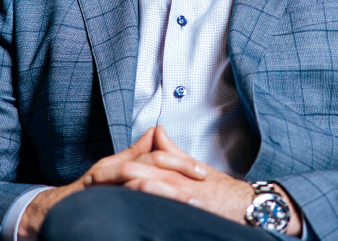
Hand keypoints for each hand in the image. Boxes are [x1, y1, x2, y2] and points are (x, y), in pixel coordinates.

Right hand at [18, 127, 199, 238]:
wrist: (57, 210)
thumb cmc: (88, 191)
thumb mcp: (113, 167)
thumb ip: (135, 152)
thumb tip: (156, 132)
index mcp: (119, 163)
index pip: (155, 156)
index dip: (180, 162)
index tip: (202, 171)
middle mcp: (111, 171)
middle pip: (148, 165)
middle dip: (177, 171)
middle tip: (201, 180)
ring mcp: (105, 187)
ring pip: (137, 184)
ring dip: (164, 191)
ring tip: (186, 199)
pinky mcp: (101, 202)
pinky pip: (125, 202)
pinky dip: (143, 205)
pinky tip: (161, 213)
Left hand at [106, 127, 304, 236]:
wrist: (247, 205)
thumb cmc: (222, 191)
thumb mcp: (194, 168)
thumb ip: (173, 151)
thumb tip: (157, 133)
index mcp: (174, 168)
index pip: (141, 161)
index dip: (118, 166)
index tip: (97, 171)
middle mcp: (175, 176)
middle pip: (139, 168)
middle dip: (113, 174)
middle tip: (90, 178)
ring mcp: (180, 190)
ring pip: (146, 181)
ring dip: (122, 183)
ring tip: (101, 187)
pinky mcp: (188, 203)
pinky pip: (162, 197)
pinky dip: (144, 195)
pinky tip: (129, 196)